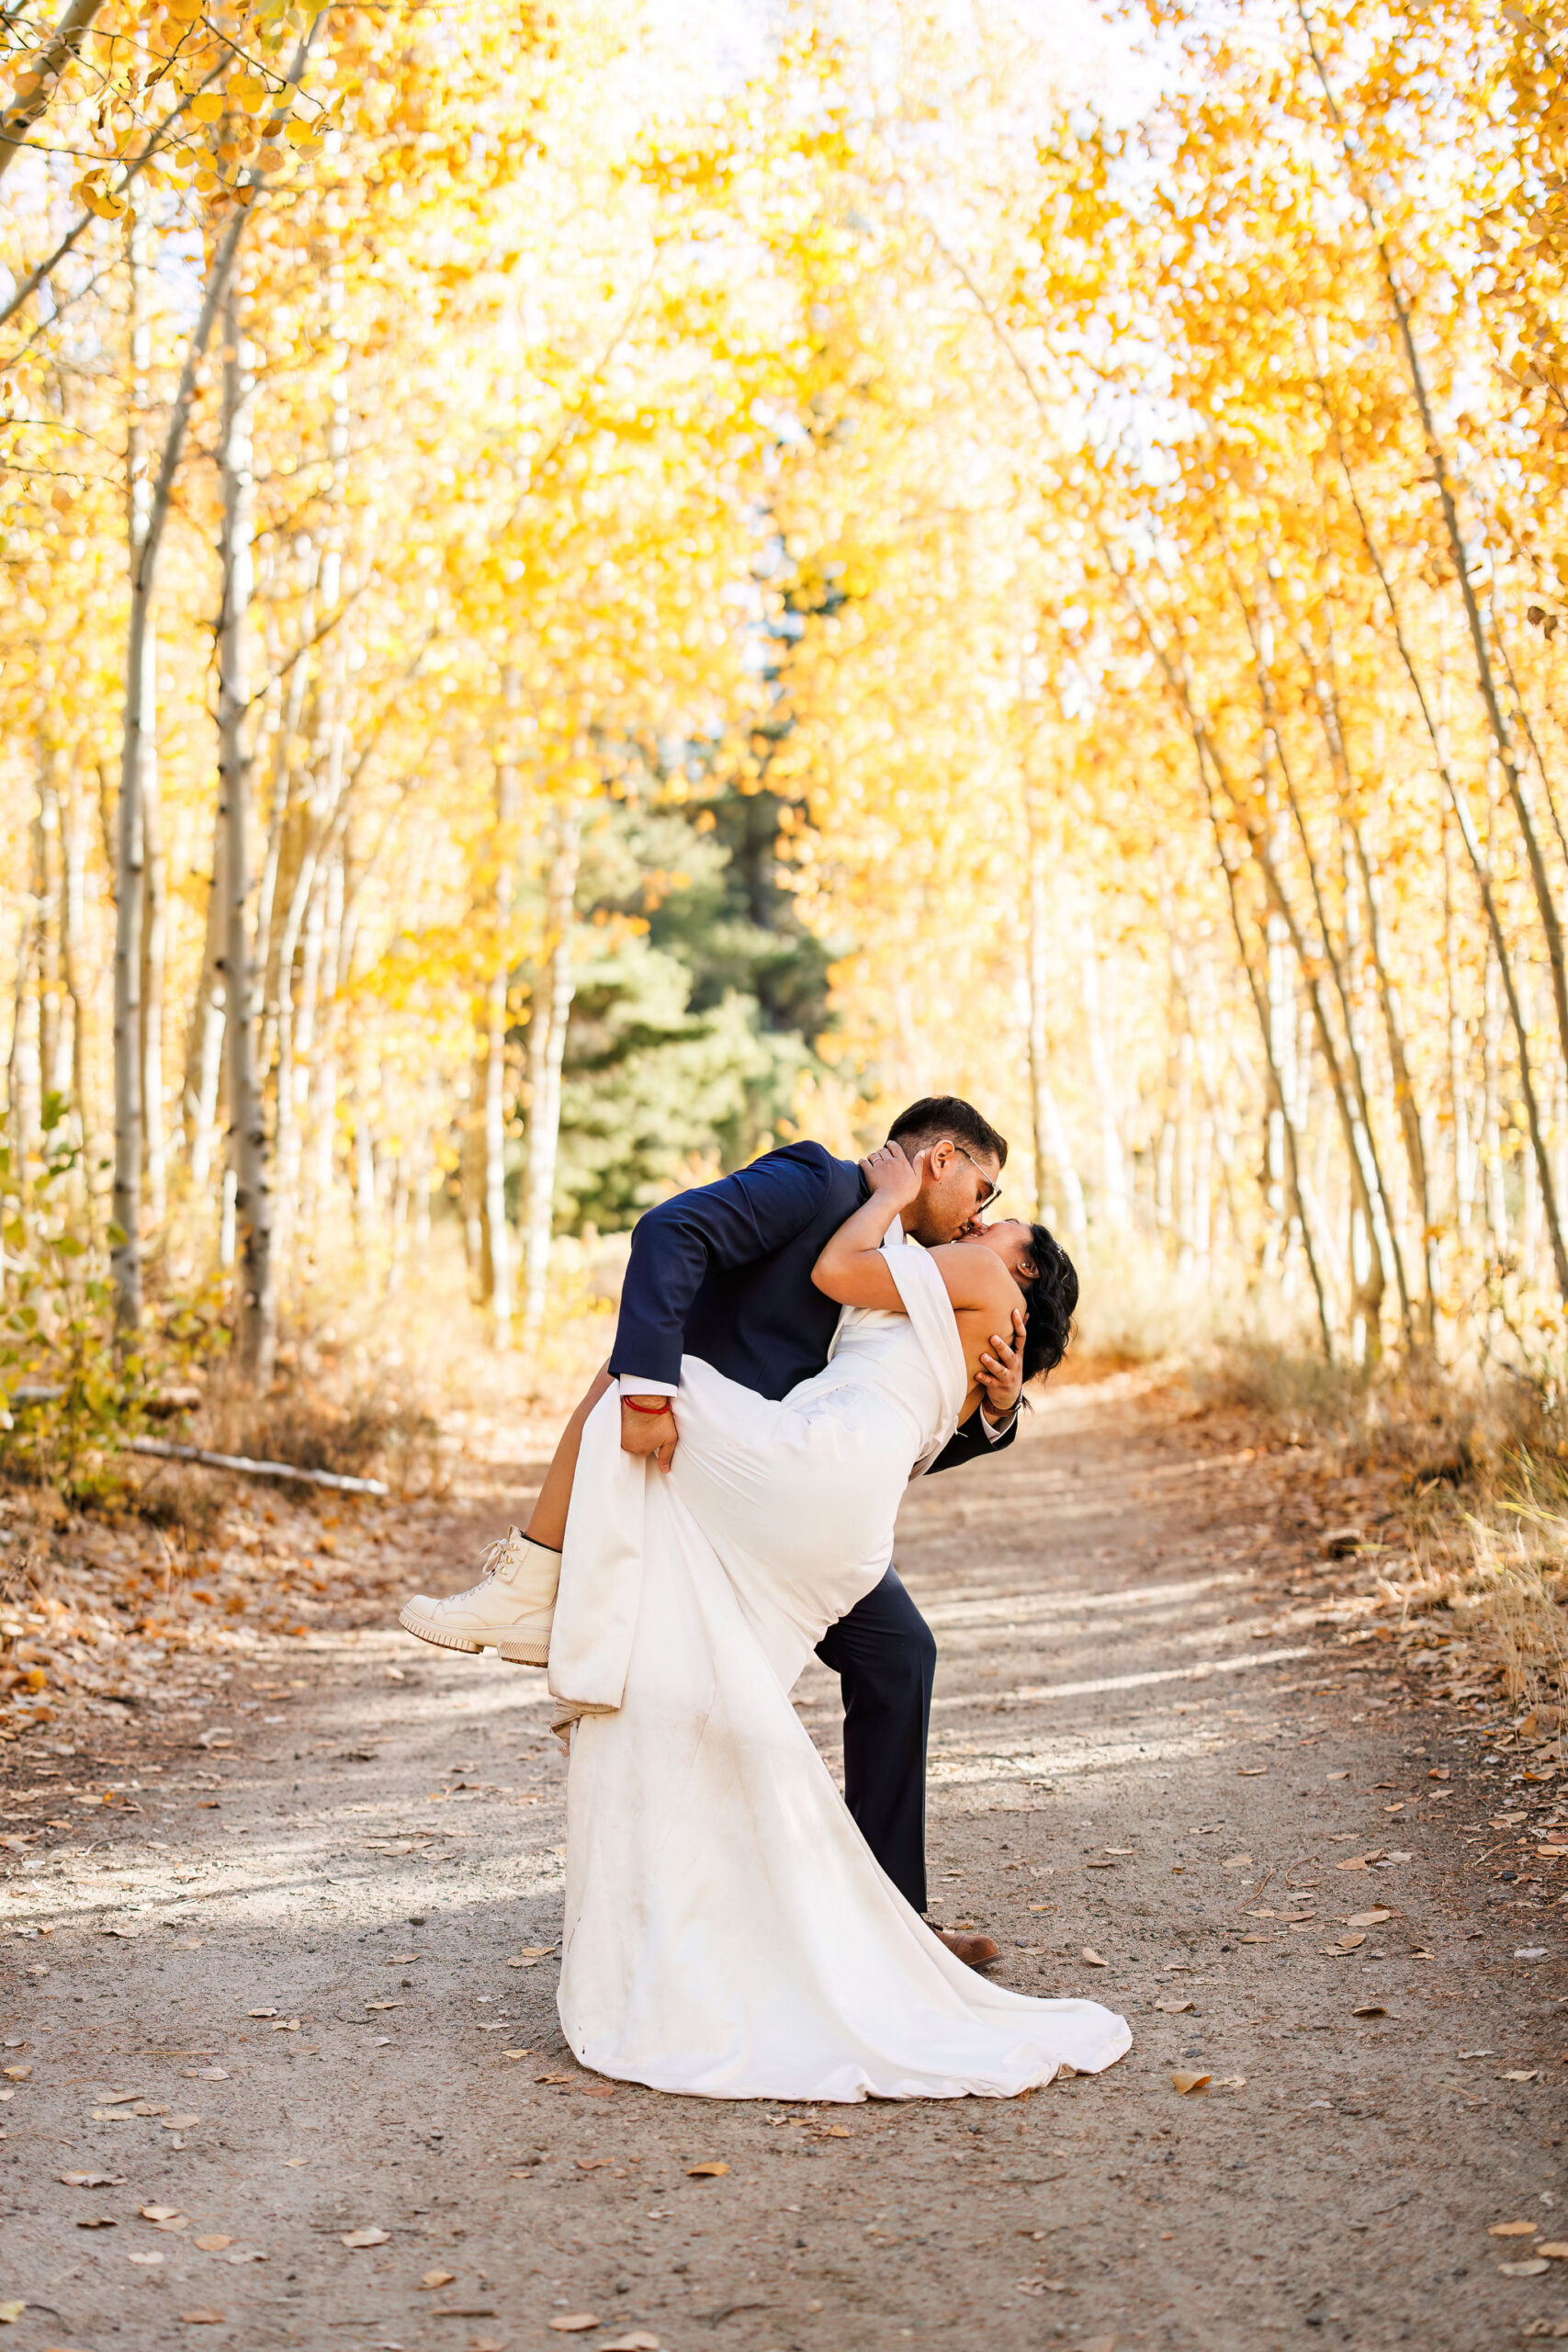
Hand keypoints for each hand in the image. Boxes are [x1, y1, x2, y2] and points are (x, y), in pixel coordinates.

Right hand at [620, 1396, 676, 1471]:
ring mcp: (621, 1436)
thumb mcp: (670, 1439)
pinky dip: (625, 1426)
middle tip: (648, 1426)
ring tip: (640, 1422)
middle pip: (636, 1445)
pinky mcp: (616, 1425)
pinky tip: (632, 1420)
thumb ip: (666, 1456)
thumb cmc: (661, 1419)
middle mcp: (629, 1446)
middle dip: (641, 1437)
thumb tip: (665, 1471)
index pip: (646, 1450)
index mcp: (642, 1451)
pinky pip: (620, 1430)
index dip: (651, 1440)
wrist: (647, 1401)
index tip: (654, 1432)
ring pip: (628, 1438)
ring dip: (632, 1432)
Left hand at [859, 1139, 925, 1208]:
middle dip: (882, 1151)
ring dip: (873, 1156)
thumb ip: (918, 1164)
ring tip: (872, 1160)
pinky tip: (863, 1163)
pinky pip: (864, 1162)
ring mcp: (879, 1166)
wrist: (890, 1200)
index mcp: (901, 1161)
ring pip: (873, 1155)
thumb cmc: (906, 1192)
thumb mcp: (917, 1179)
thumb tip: (922, 1151)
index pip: (895, 1147)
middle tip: (881, 1155)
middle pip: (883, 1150)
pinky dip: (863, 1161)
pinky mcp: (869, 1172)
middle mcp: (890, 1161)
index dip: (892, 1144)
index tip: (889, 1144)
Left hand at [976, 1305, 1025, 1420]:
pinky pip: (991, 1383)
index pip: (1021, 1337)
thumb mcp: (1016, 1352)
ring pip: (1000, 1370)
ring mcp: (1007, 1376)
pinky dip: (984, 1379)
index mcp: (1018, 1353)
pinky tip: (977, 1375)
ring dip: (991, 1363)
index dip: (1019, 1324)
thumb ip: (1018, 1334)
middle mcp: (1014, 1364)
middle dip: (1002, 1347)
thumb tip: (1025, 1313)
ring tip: (983, 1356)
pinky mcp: (998, 1387)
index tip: (1014, 1311)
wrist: (1009, 1396)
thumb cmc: (1009, 1366)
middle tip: (992, 1337)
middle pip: (1009, 1355)